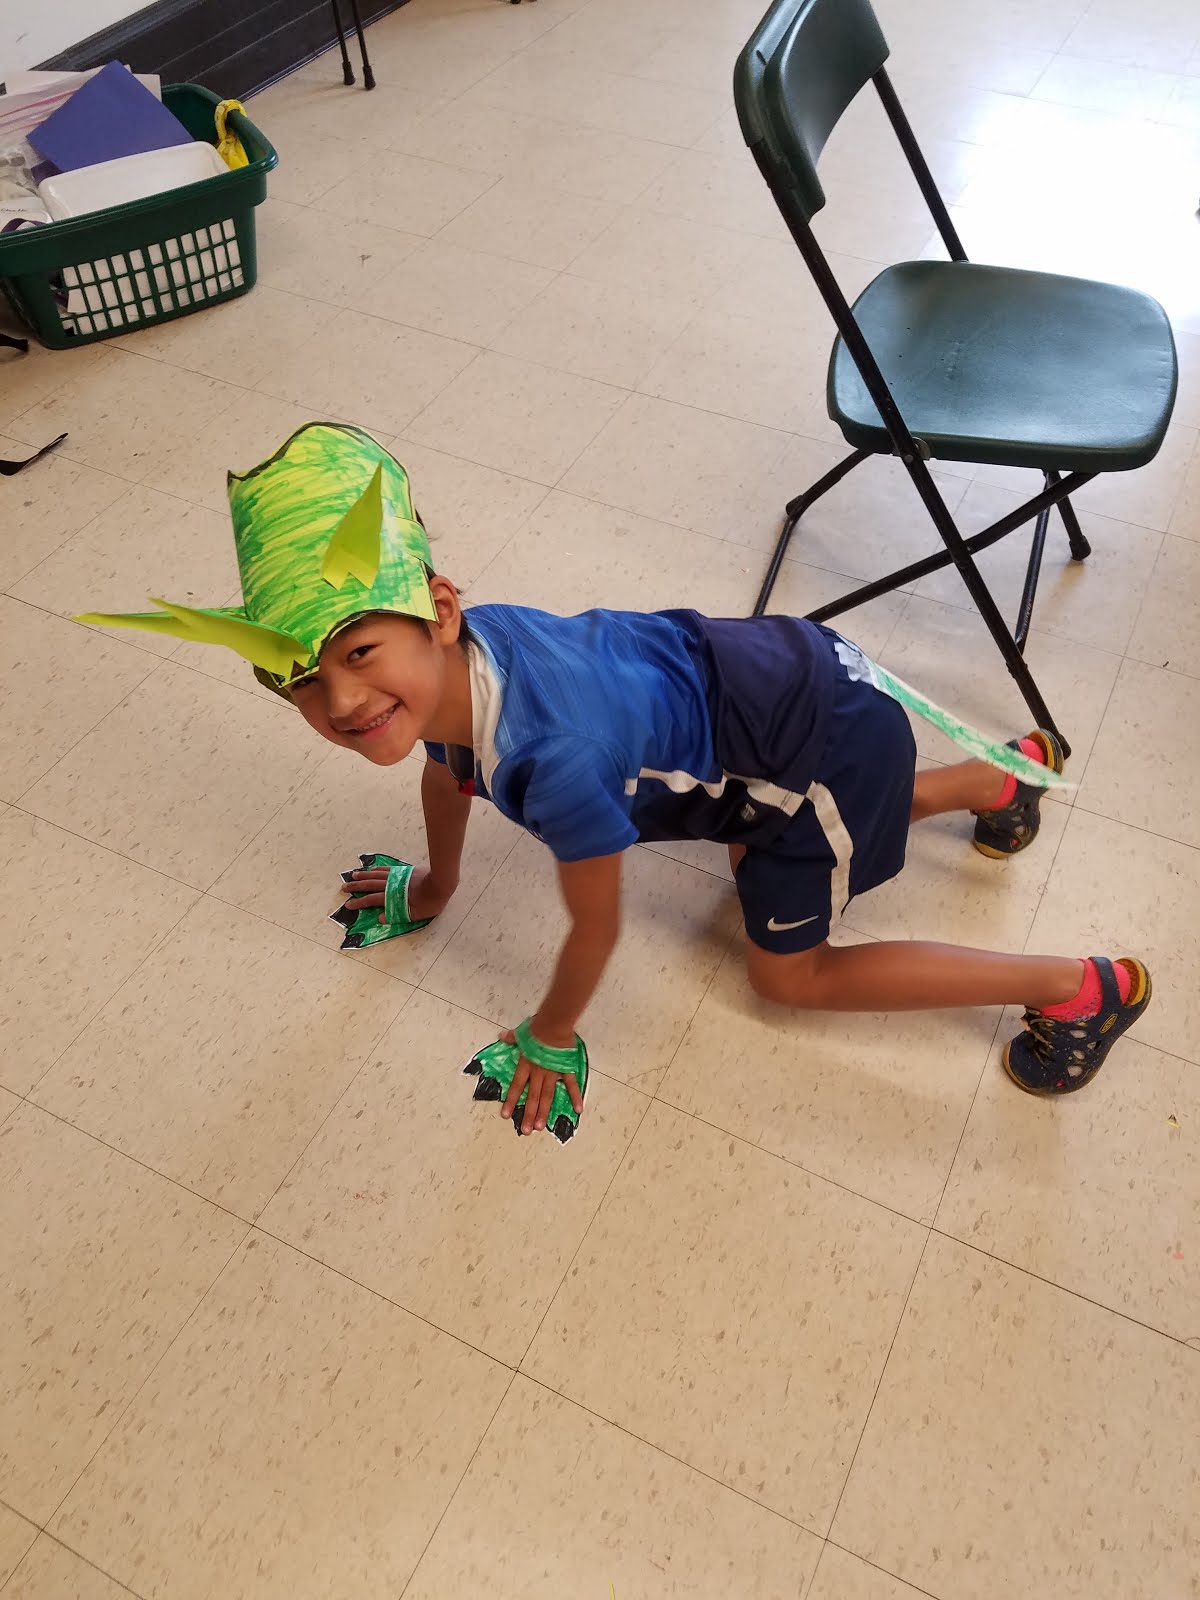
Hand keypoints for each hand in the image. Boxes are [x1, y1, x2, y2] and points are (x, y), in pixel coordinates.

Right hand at [341, 865, 455, 922]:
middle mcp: (391, 885)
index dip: (359, 903)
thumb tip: (380, 917)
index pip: (371, 900)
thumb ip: (397, 916)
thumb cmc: (430, 901)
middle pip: (369, 885)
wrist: (441, 883)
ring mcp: (396, 877)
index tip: (348, 905)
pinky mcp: (403, 871)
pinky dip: (377, 870)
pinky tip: (371, 870)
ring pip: (375, 875)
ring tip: (352, 876)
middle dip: (356, 887)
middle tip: (343, 887)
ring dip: (363, 876)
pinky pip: (386, 870)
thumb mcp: (415, 914)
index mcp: (392, 897)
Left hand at [498, 1026, 584, 1135]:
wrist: (553, 1024)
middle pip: (533, 1096)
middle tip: (526, 1131)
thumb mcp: (521, 1033)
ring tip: (541, 1127)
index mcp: (526, 1065)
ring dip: (544, 1112)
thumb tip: (502, 1036)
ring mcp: (553, 1072)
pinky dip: (575, 1097)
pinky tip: (578, 1110)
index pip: (517, 1086)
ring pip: (548, 1096)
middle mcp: (538, 1072)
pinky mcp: (566, 1069)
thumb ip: (512, 1038)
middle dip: (529, 1114)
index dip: (511, 1101)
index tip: (505, 1115)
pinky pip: (571, 1085)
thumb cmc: (536, 1028)